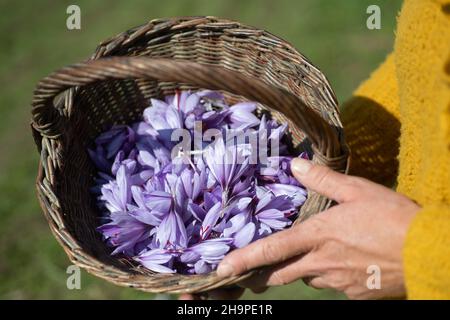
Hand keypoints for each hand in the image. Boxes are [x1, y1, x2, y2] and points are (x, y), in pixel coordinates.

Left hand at [209, 158, 419, 299]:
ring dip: (306, 267)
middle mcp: (321, 264)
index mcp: (317, 236)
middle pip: (279, 274)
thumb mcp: (357, 190)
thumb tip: (294, 164)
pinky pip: (333, 285)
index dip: (244, 259)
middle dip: (261, 275)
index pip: (272, 250)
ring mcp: (337, 283)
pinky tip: (350, 262)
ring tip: (322, 252)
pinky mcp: (354, 295)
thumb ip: (321, 179)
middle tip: (249, 274)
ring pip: (308, 277)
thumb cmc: (393, 217)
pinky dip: (332, 274)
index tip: (222, 268)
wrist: (429, 252)